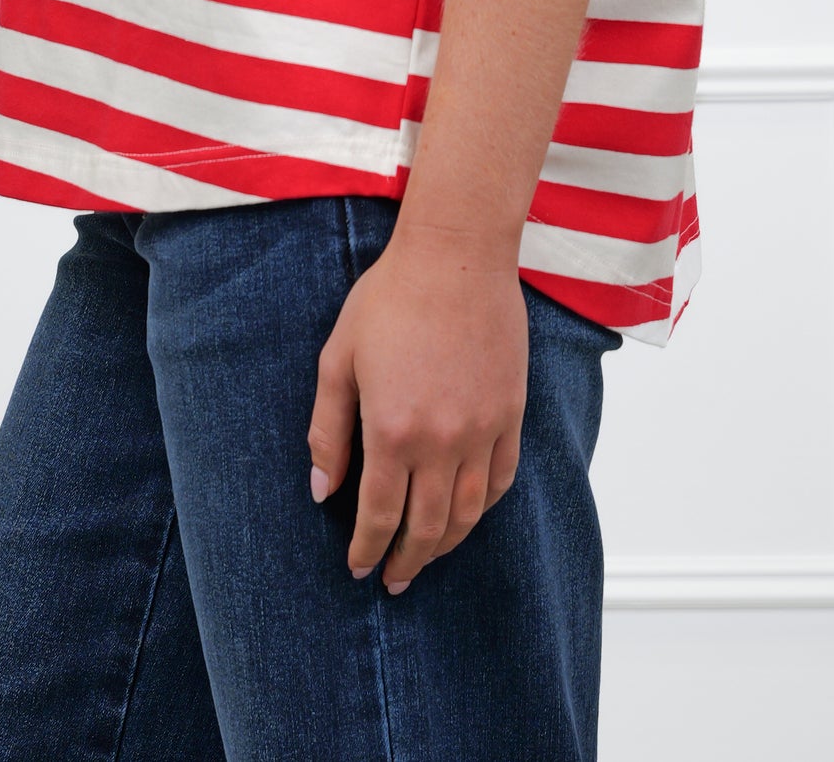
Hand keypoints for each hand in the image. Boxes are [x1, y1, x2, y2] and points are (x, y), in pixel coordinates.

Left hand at [306, 221, 529, 591]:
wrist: (456, 255)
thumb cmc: (391, 298)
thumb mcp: (339, 358)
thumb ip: (327, 428)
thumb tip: (321, 489)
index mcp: (391, 430)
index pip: (378, 515)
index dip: (366, 550)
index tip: (358, 567)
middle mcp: (441, 441)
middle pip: (426, 528)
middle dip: (405, 562)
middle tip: (391, 579)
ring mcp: (483, 430)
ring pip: (467, 514)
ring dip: (445, 546)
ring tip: (427, 558)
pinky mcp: (511, 414)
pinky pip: (501, 480)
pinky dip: (482, 508)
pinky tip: (466, 515)